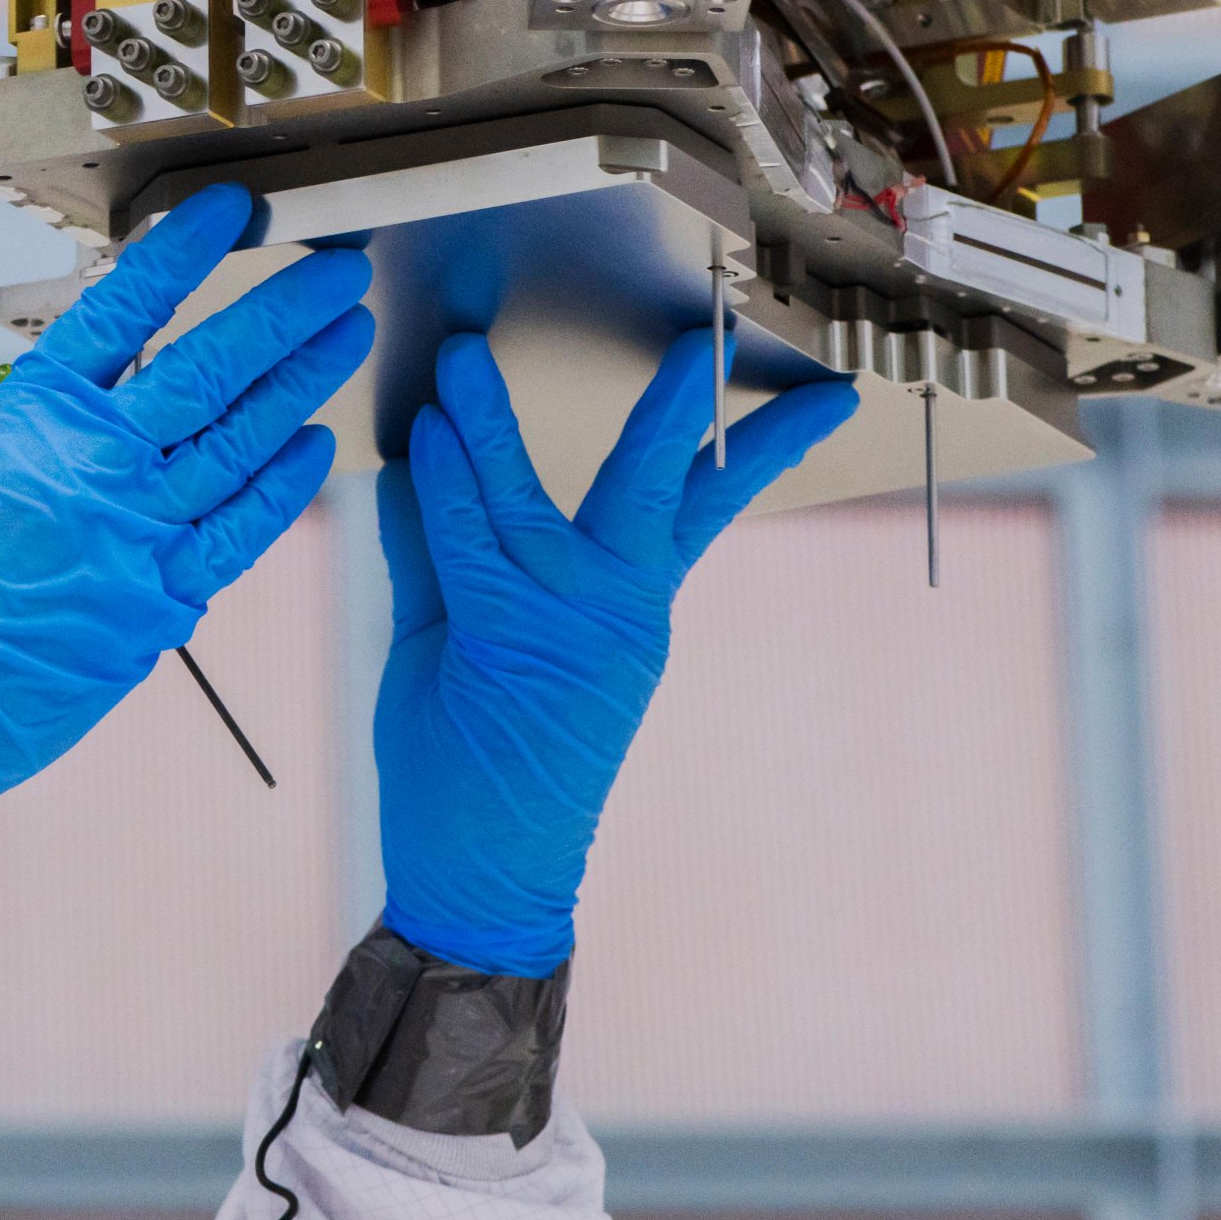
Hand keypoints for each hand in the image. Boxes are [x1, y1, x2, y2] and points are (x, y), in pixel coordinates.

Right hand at [0, 184, 369, 803]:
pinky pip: (240, 530)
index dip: (185, 252)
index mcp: (35, 417)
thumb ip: (14, 410)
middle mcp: (96, 467)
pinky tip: (316, 443)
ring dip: (304, 382)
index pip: (126, 310)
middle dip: (284, 312)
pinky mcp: (160, 602)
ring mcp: (137, 536)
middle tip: (338, 272)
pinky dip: (283, 484)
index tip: (233, 211)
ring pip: (241, 441)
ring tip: (346, 336)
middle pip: (210, 368)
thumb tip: (67, 382)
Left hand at [373, 331, 855, 975]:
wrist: (486, 883)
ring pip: (532, 503)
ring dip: (492, 424)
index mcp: (633, 606)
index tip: (806, 392)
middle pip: (662, 487)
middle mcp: (619, 612)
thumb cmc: (479, 765)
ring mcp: (568, 631)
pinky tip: (426, 437)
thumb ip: (442, 547)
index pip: (704, 502)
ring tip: (463, 357)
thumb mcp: (463, 636)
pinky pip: (470, 546)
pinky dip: (444, 487)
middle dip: (681, 408)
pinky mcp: (506, 647)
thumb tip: (413, 462)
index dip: (757, 443)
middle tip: (705, 335)